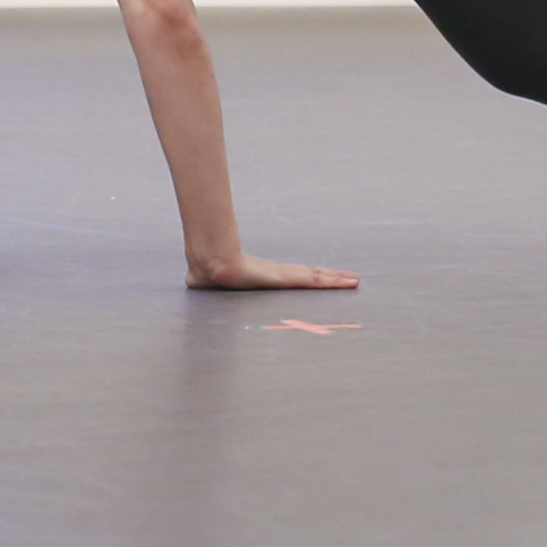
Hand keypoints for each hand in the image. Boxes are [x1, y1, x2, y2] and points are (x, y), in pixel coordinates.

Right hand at [188, 255, 359, 290]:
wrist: (211, 264)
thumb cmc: (209, 271)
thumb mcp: (210, 278)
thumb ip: (204, 278)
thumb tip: (191, 278)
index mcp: (266, 276)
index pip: (295, 276)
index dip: (312, 277)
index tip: (326, 277)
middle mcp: (278, 274)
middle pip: (311, 275)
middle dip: (331, 277)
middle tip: (352, 278)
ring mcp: (282, 275)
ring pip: (316, 277)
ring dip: (336, 280)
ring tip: (354, 281)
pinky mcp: (284, 278)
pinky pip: (312, 280)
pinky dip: (330, 282)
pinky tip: (344, 283)